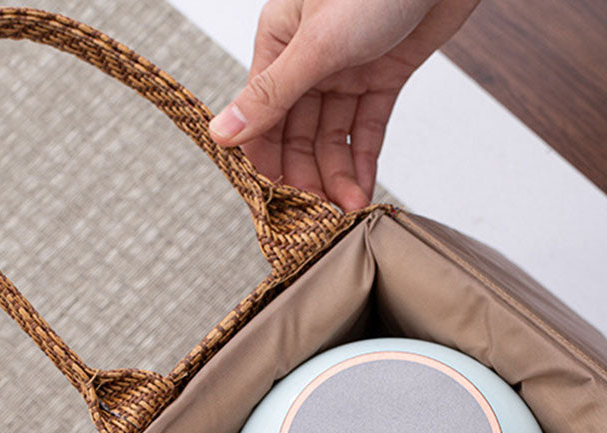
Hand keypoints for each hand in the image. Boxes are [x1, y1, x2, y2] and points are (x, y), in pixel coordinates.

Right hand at [210, 0, 479, 210]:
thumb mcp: (316, 45)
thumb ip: (272, 95)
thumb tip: (224, 134)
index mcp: (279, 43)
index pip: (263, 117)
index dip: (267, 160)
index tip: (277, 200)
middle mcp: (309, 61)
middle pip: (298, 134)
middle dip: (307, 176)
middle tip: (318, 215)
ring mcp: (347, 70)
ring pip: (333, 137)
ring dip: (338, 175)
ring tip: (347, 209)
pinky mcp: (383, 77)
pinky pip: (366, 129)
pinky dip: (365, 161)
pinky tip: (362, 191)